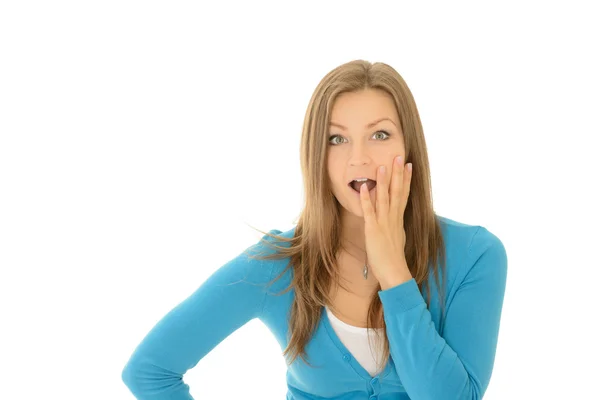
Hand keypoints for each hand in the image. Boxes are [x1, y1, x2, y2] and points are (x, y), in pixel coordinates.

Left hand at [359, 155, 412, 286]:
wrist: (395, 273)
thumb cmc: (393, 259)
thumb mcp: (396, 238)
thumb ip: (394, 226)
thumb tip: (394, 220)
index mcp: (398, 219)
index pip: (403, 194)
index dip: (406, 179)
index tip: (408, 165)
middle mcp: (393, 218)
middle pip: (397, 191)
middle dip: (398, 174)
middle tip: (399, 156)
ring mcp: (383, 223)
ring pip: (384, 198)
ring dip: (383, 181)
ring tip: (382, 166)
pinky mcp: (373, 230)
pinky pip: (369, 212)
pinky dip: (366, 199)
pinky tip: (363, 188)